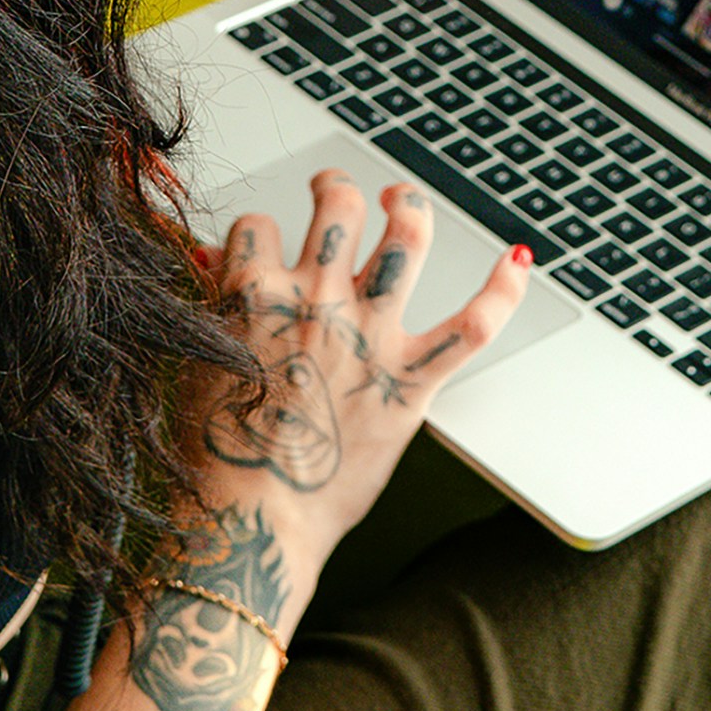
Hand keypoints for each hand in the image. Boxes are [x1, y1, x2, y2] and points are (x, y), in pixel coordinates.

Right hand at [188, 173, 529, 584]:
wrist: (248, 521)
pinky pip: (472, 324)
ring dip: (409, 207)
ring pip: (404, 238)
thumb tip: (215, 263)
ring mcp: (369, 336)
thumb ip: (209, 309)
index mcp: (253, 296)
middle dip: (337, 189)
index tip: (264, 249)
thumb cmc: (213, 460)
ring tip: (402, 200)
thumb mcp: (193, 368)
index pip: (257, 228)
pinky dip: (503, 290)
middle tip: (336, 192)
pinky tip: (518, 261)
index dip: (260, 234)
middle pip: (338, 209)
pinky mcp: (410, 382)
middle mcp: (316, 300)